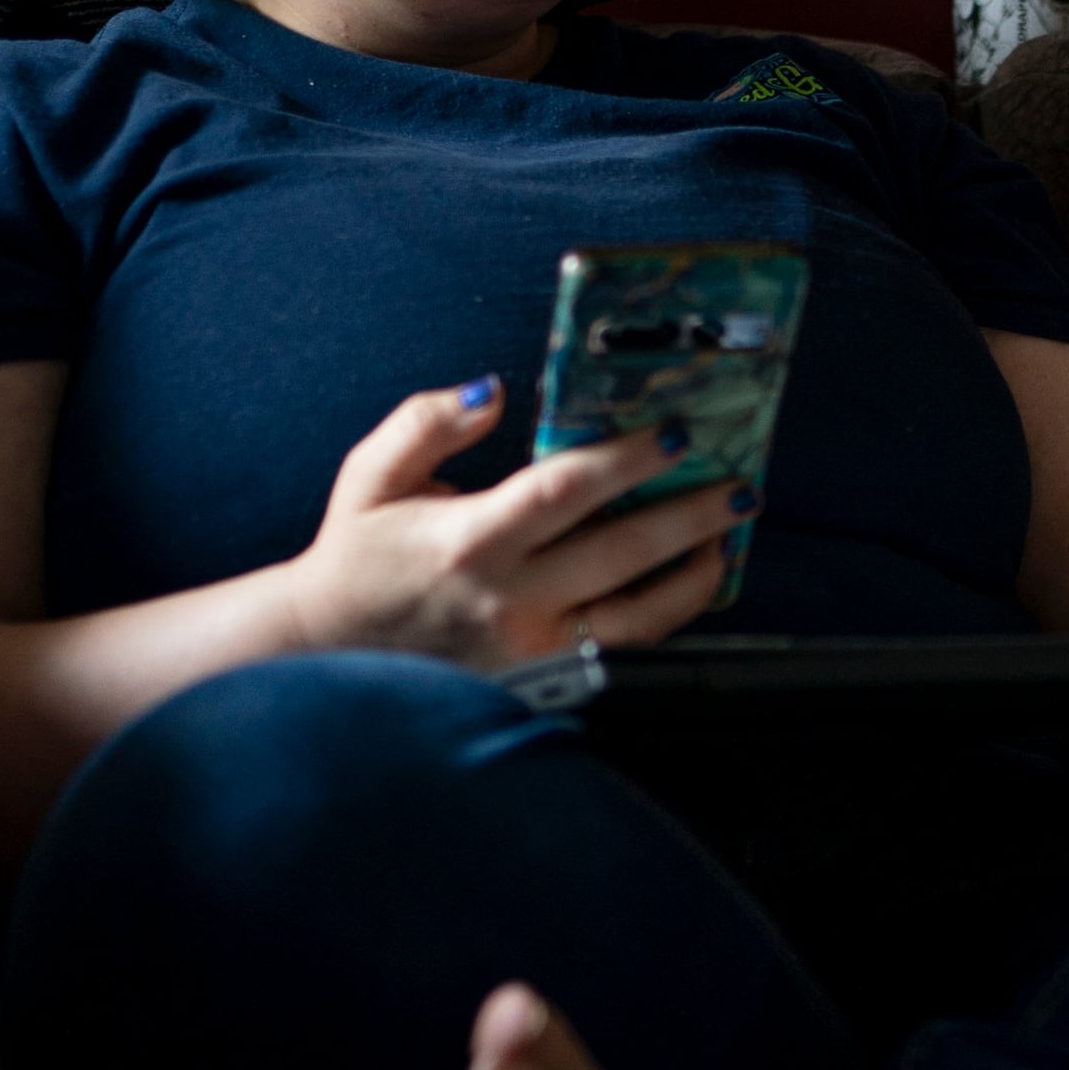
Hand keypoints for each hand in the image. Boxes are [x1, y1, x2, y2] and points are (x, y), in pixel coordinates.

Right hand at [278, 376, 745, 664]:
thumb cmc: (358, 556)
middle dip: (691, 515)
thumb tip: (492, 390)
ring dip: (695, 575)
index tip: (676, 435)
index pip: (566, 491)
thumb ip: (426, 421)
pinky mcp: (544, 679)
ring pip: (638, 616)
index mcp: (471, 539)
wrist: (328, 650)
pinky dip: (666, 616)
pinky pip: (622, 648)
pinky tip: (689, 583)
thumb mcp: (372, 474)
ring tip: (729, 536)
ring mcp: (533, 647)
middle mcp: (510, 598)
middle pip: (622, 552)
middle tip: (739, 485)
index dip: (628, 462)